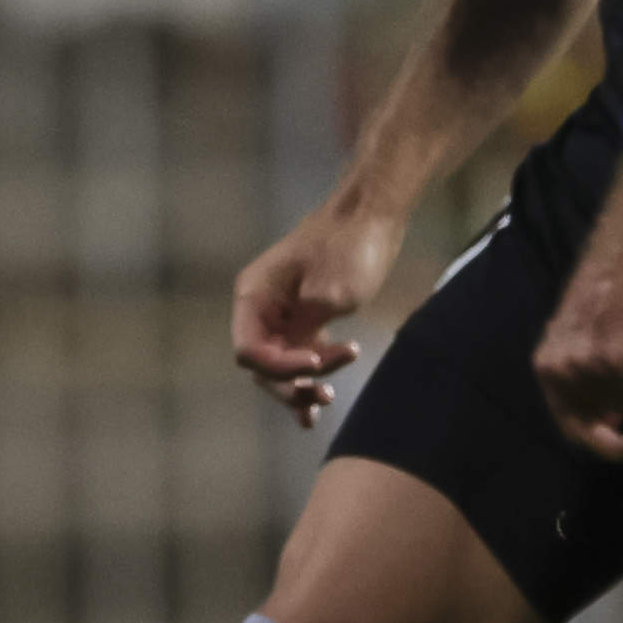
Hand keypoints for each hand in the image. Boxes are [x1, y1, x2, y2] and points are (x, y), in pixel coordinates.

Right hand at [233, 198, 403, 426]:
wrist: (373, 215)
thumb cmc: (349, 247)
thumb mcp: (328, 294)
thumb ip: (305, 331)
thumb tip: (296, 361)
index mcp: (254, 295)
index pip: (249, 350)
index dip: (280, 367)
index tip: (317, 364)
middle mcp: (261, 307)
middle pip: (262, 365)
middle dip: (290, 383)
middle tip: (324, 393)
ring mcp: (282, 313)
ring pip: (281, 365)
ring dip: (301, 386)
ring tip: (327, 399)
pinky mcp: (306, 317)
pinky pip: (299, 356)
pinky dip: (309, 378)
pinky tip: (317, 407)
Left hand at [536, 233, 622, 463]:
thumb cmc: (619, 283)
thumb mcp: (587, 335)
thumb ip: (591, 376)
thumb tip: (614, 417)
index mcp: (547, 363)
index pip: (567, 421)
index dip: (593, 438)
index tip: (617, 441)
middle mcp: (565, 372)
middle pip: (599, 425)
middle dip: (621, 442)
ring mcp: (596, 373)